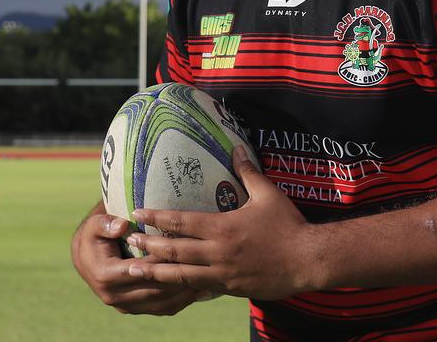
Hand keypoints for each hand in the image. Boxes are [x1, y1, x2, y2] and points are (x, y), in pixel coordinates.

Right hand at [71, 209, 208, 313]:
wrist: (87, 258)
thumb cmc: (94, 237)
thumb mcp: (94, 225)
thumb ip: (104, 223)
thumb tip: (122, 225)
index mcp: (105, 276)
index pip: (138, 269)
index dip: (159, 260)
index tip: (179, 247)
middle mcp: (114, 297)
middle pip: (154, 289)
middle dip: (177, 275)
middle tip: (200, 262)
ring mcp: (127, 306)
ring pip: (162, 302)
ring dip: (184, 291)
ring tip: (206, 276)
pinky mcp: (137, 310)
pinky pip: (163, 308)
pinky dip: (182, 300)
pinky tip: (199, 288)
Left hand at [124, 146, 318, 300]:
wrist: (309, 260)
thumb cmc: (288, 225)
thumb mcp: (267, 194)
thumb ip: (247, 171)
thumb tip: (236, 146)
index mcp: (222, 227)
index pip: (181, 221)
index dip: (156, 217)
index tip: (137, 212)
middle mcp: (218, 251)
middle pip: (174, 250)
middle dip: (148, 245)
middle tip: (128, 240)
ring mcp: (223, 273)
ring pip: (182, 275)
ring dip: (156, 271)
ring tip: (135, 270)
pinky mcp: (231, 288)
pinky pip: (200, 288)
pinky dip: (181, 286)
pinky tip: (168, 285)